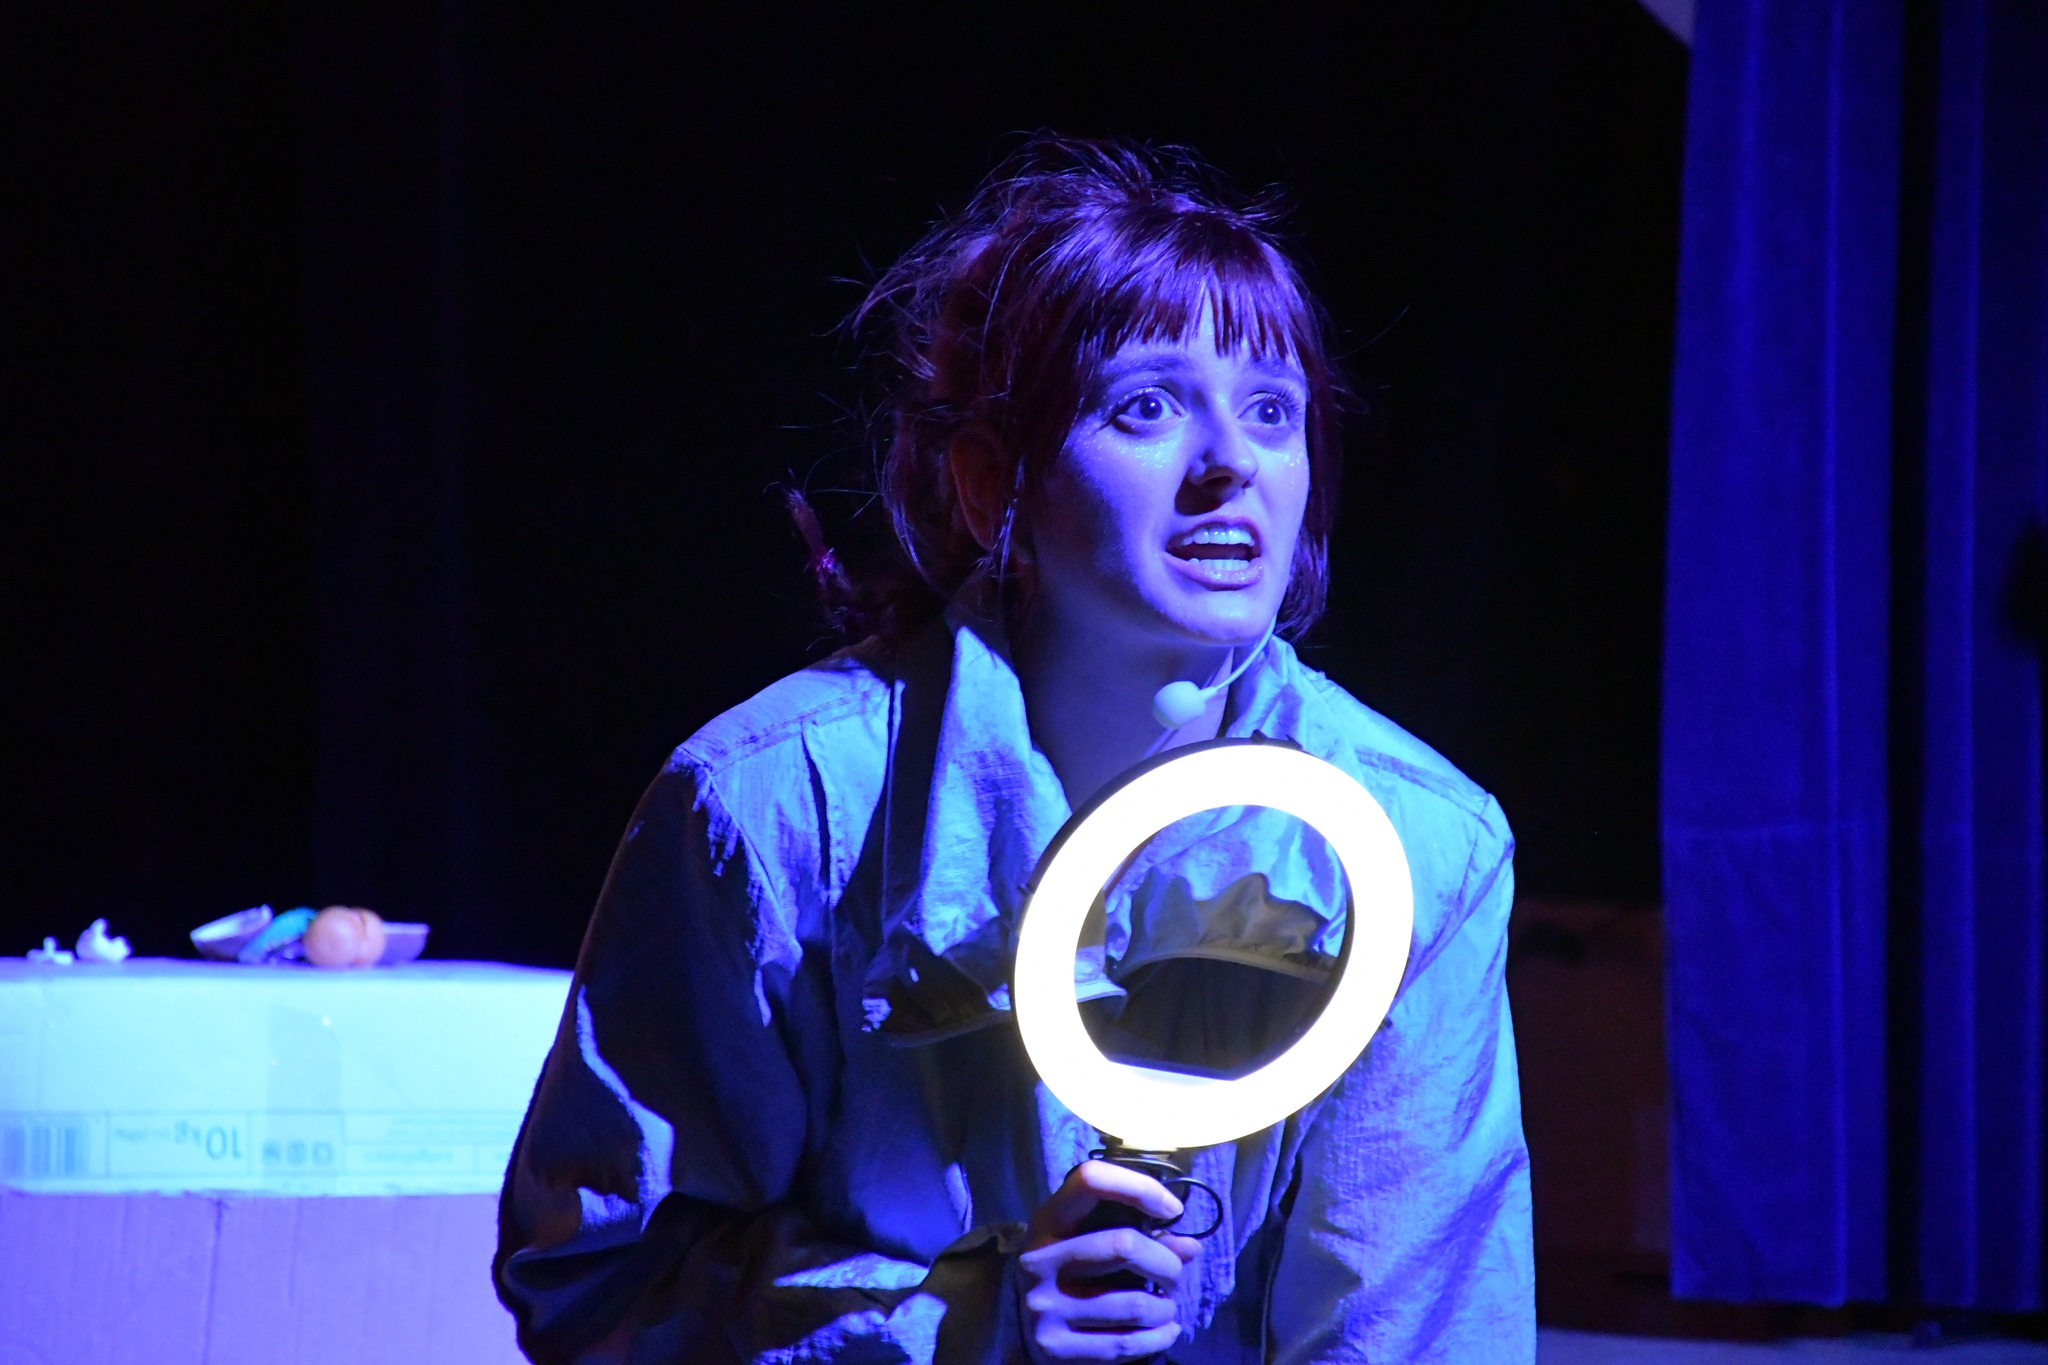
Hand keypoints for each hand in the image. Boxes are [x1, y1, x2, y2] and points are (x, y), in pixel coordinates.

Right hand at [1017, 1160, 1201, 1361]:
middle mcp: (1040, 1261)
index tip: (1171, 1209)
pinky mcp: (1056, 1346)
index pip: (1091, 1180)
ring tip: (1167, 1306)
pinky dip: (1159, 1337)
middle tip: (1173, 1274)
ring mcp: (1045, 1307)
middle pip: (1124, 1245)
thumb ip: (1137, 1234)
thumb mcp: (1088, 1239)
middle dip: (1167, 1262)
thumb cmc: (1067, 1270)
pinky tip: (1165, 1330)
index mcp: (1048, 1220)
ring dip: (1166, 1307)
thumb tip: (1190, 1247)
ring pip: (1136, 1303)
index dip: (1140, 1187)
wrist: (1017, 1323)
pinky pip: (1126, 1344)